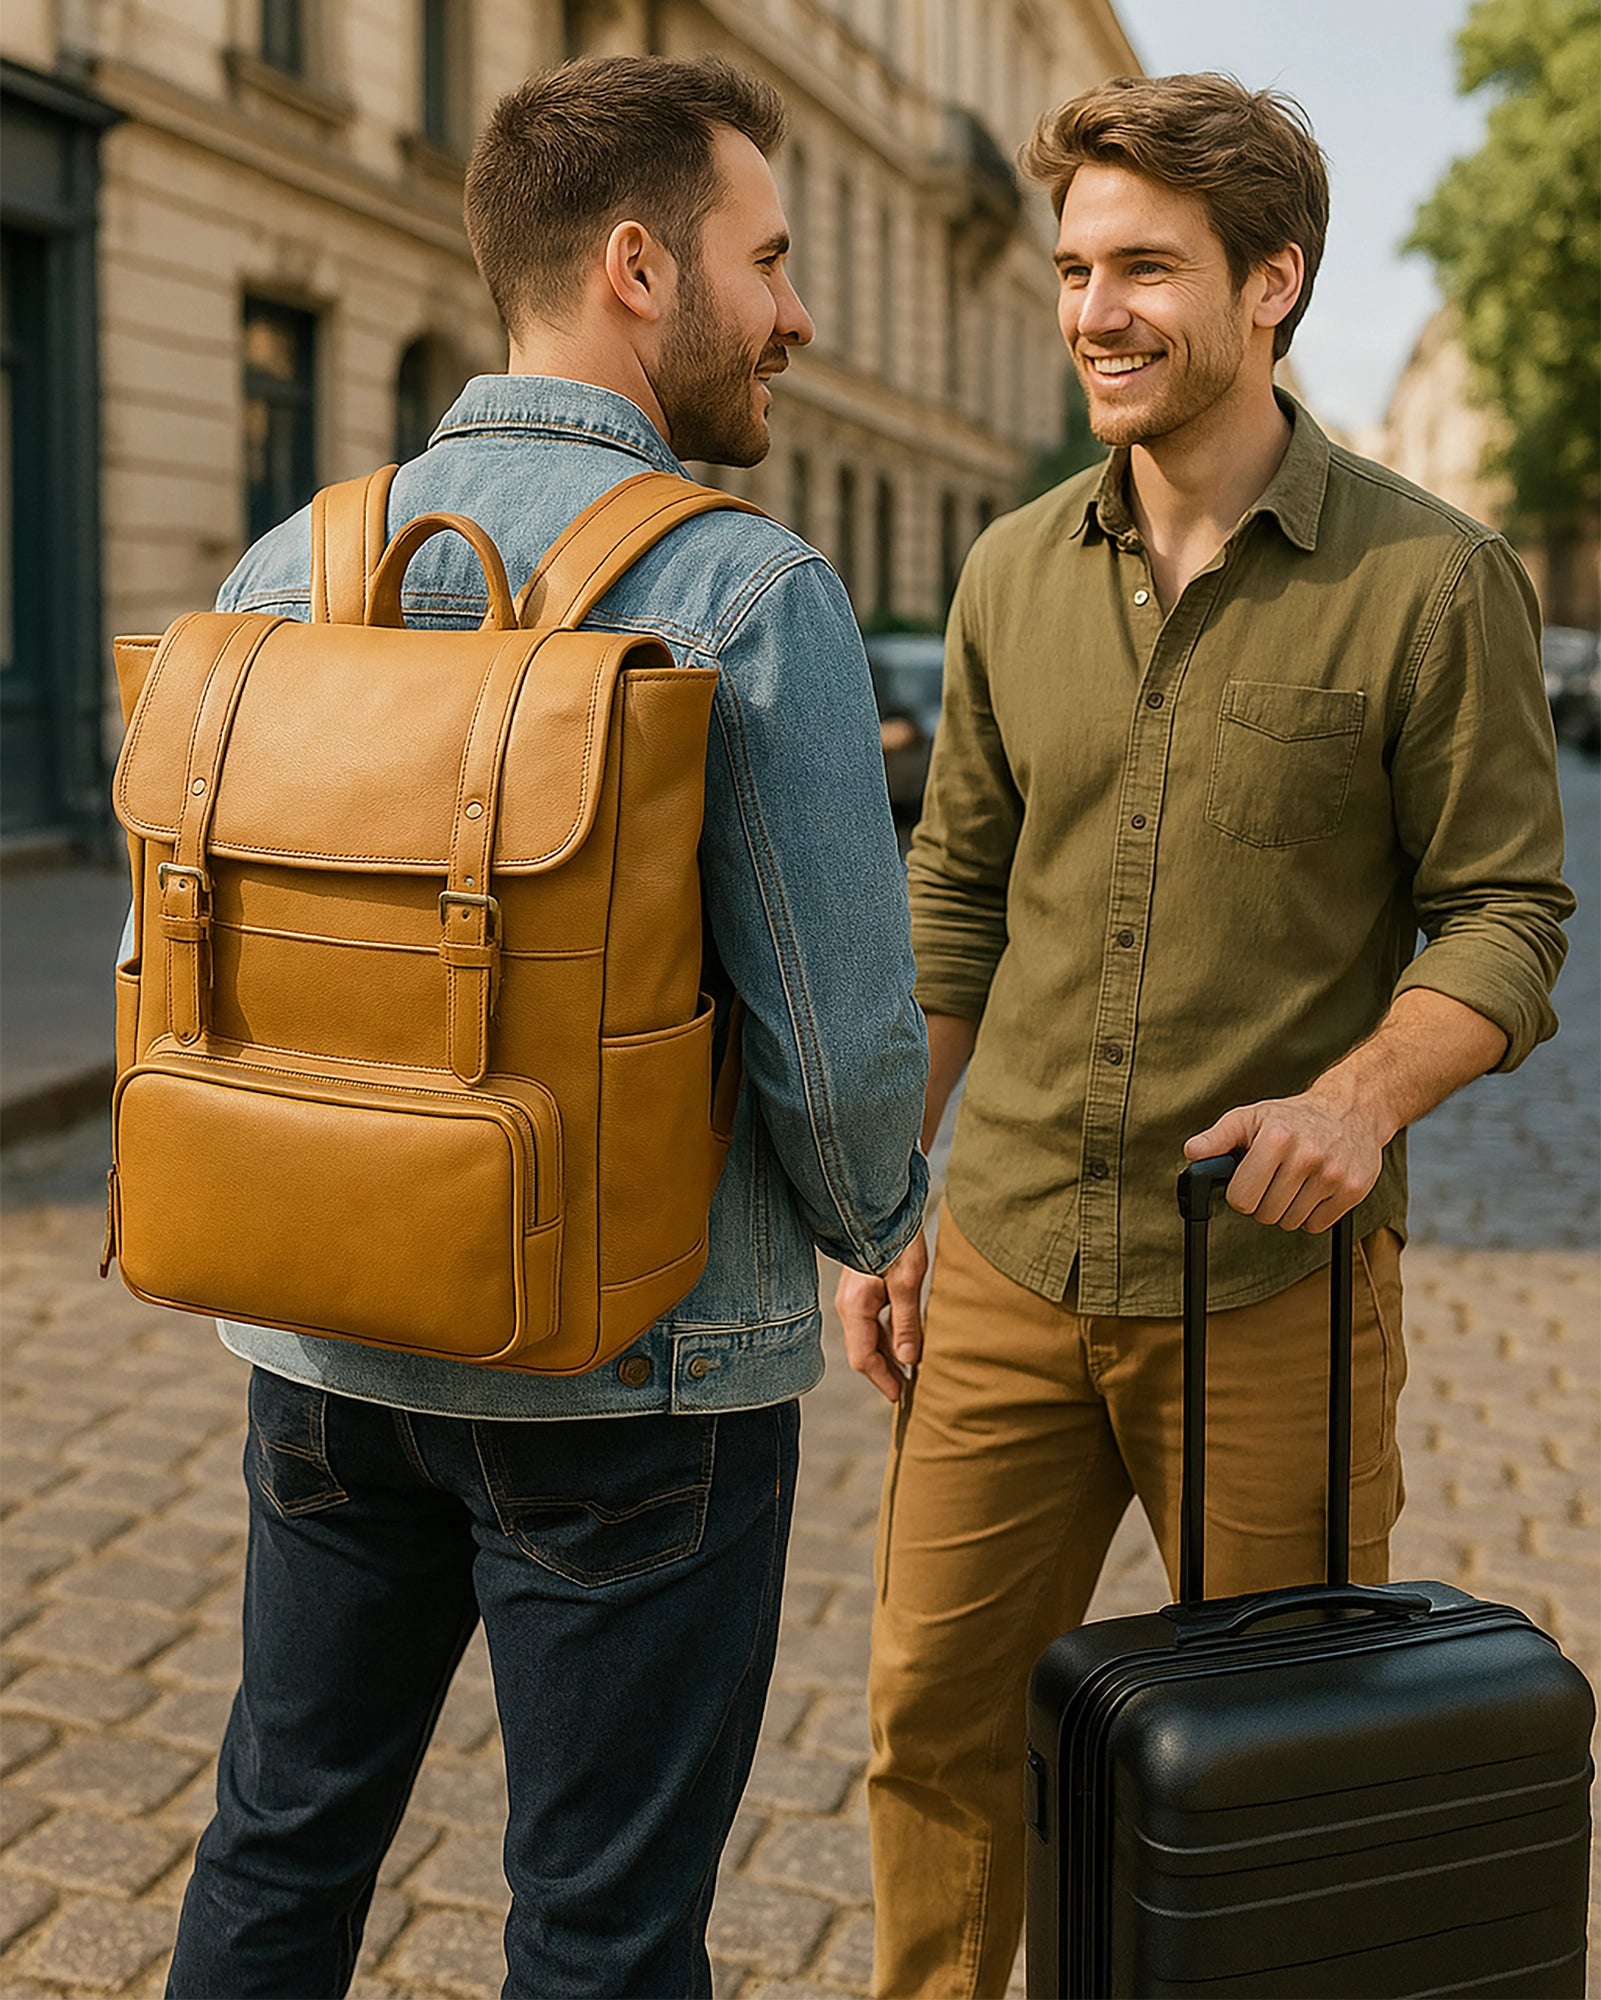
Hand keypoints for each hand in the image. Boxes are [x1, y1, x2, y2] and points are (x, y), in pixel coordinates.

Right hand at [835, 1230, 927, 1402]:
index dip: (882, 1380)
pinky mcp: (864, 1291)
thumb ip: (906, 1323)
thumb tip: (909, 1360)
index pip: (863, 1357)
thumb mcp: (908, 1282)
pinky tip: (905, 1344)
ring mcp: (854, 1299)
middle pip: (863, 1352)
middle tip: (908, 1392)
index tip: (900, 1398)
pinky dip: (888, 1339)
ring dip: (888, 1357)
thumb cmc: (897, 1241)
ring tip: (910, 1372)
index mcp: (855, 1307)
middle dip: (884, 1374)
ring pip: (869, 1339)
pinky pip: (873, 1324)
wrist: (884, 1208)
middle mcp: (849, 1306)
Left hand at [1184, 1089, 1385, 1233]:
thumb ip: (1218, 1137)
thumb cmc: (1292, 1118)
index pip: (1242, 1198)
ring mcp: (1333, 1175)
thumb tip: (1192, 1152)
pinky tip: (1313, 1189)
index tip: (1248, 1180)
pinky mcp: (1353, 1190)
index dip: (1240, 1193)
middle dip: (1262, 1203)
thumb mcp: (1250, 1117)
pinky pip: (1316, 1225)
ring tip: (1293, 1183)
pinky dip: (1310, 1214)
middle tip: (1272, 1181)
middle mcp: (1307, 1156)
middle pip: (1266, 1215)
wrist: (1350, 1111)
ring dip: (1286, 1209)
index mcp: (1277, 1138)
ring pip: (1290, 1223)